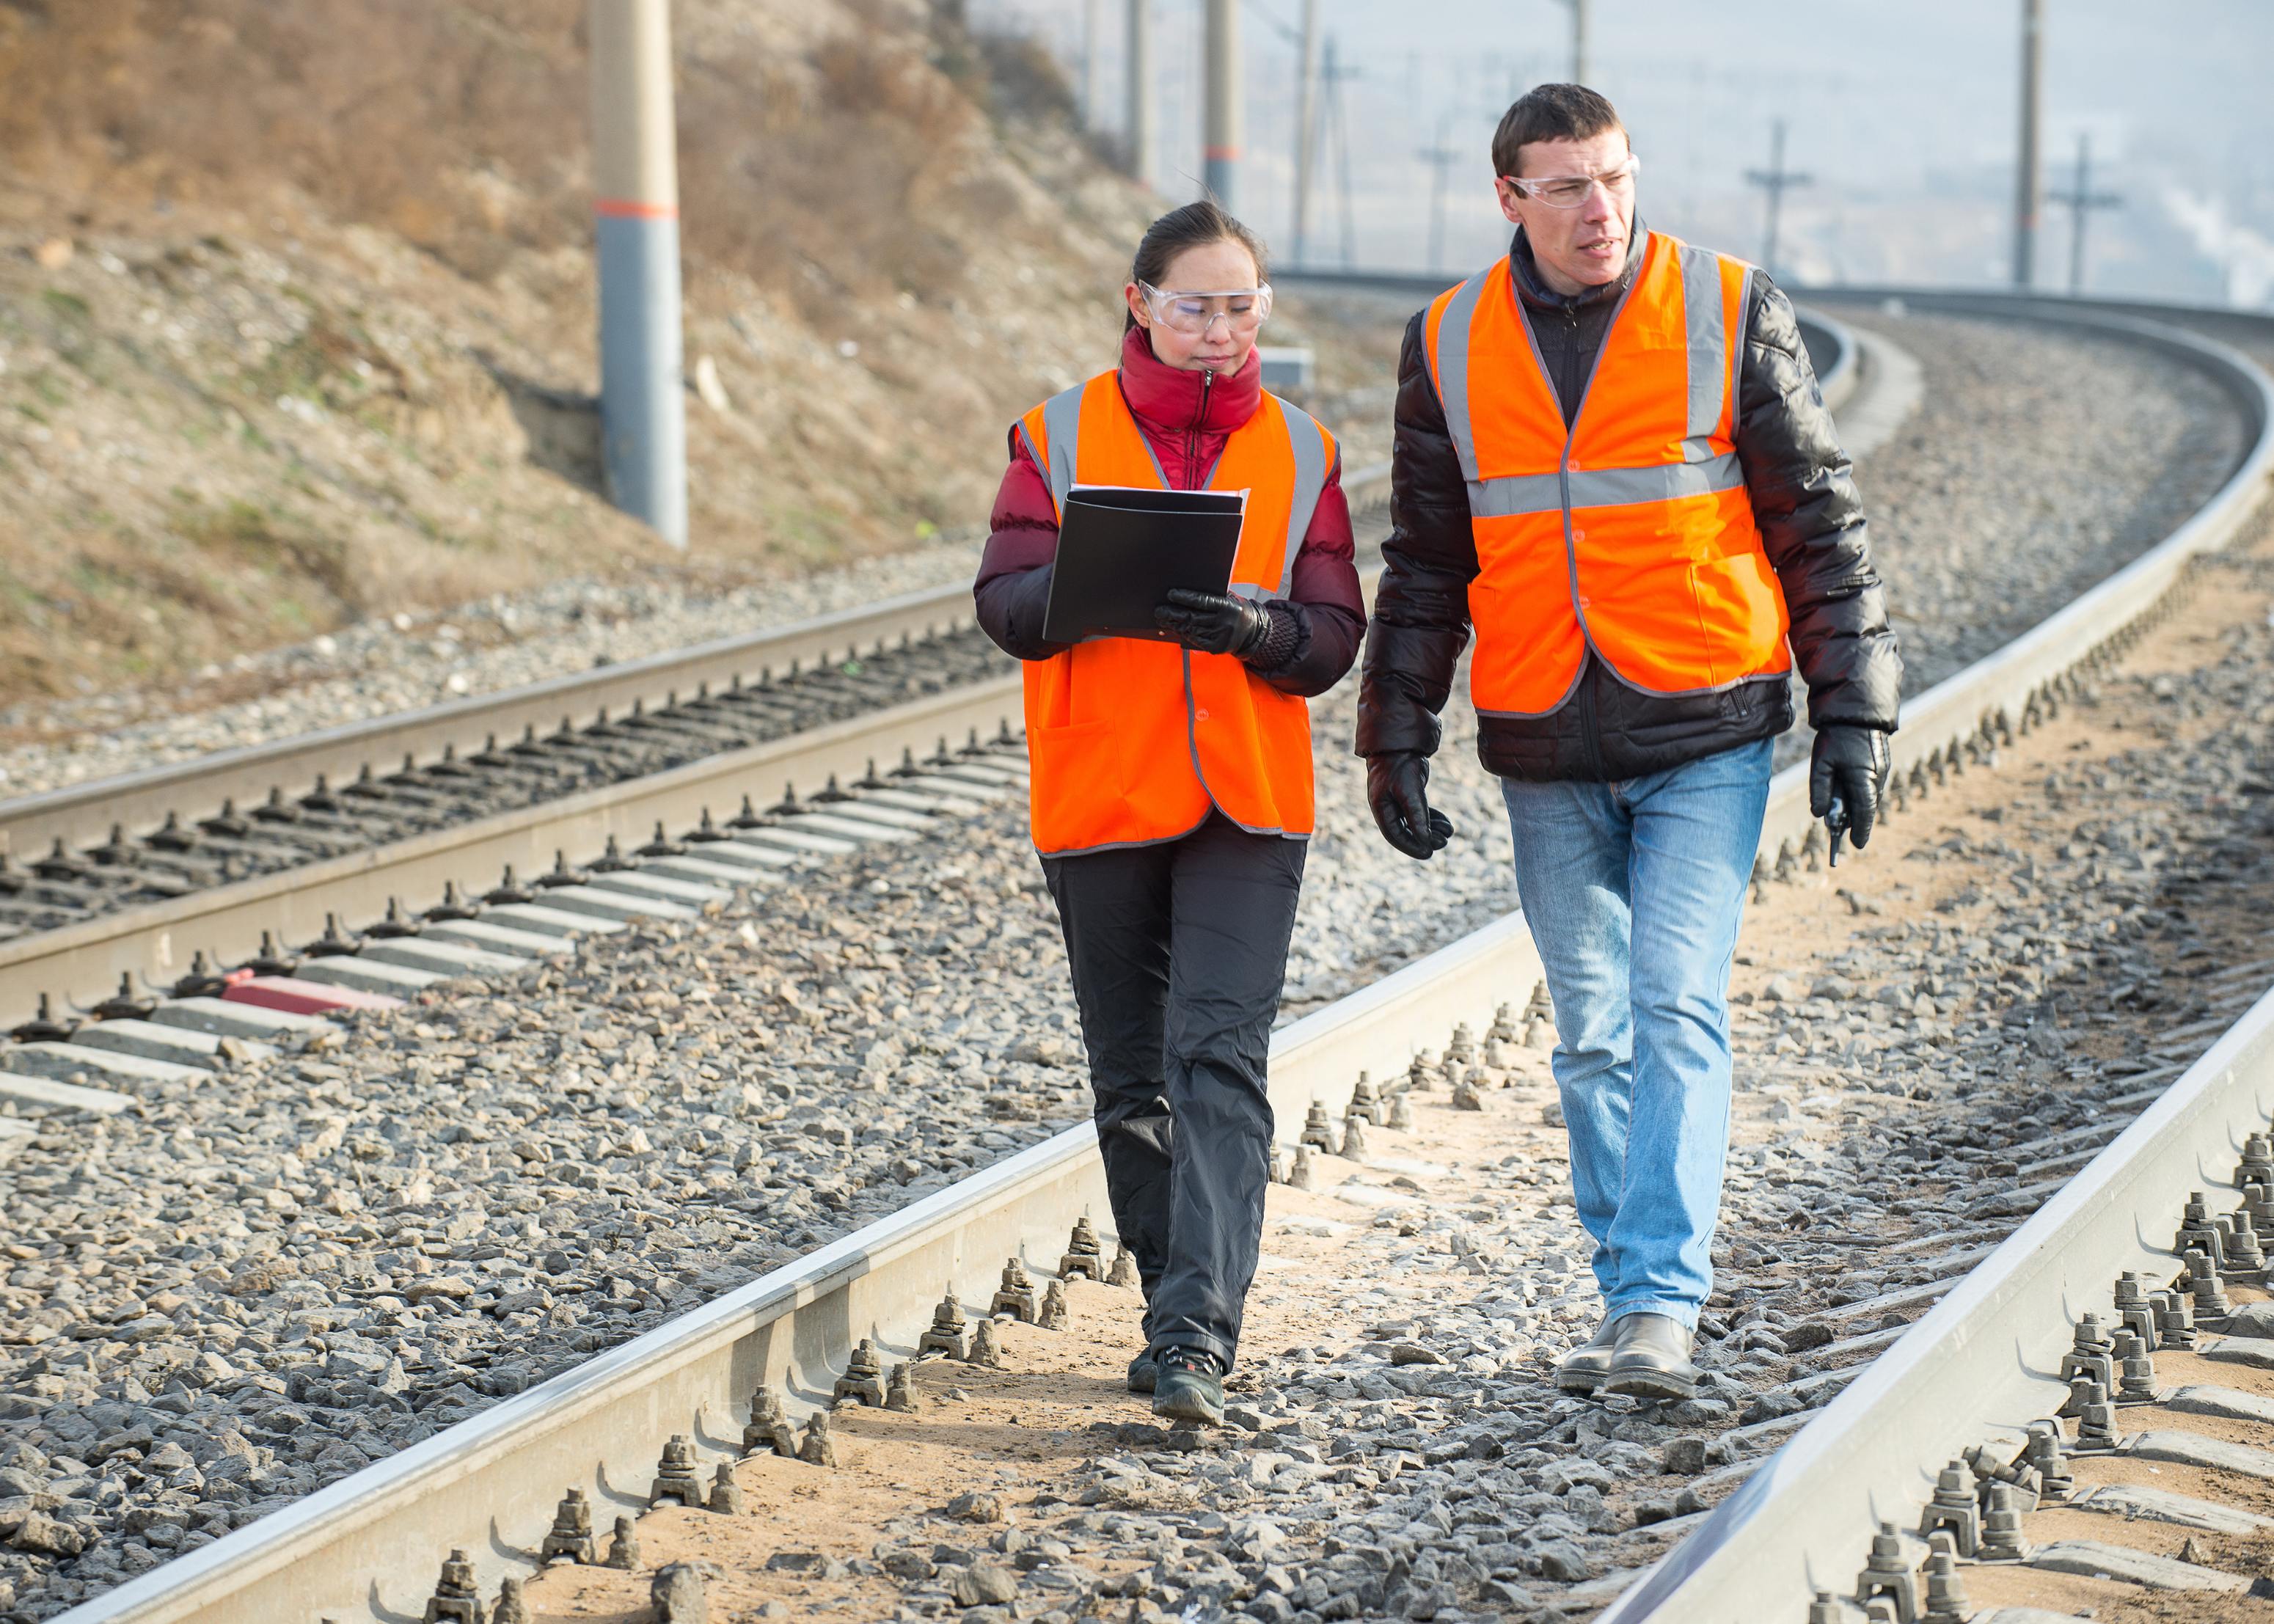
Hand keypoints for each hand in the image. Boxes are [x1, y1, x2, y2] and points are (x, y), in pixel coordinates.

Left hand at [1154, 588, 1270, 656]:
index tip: (1171, 594)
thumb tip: (1187, 594)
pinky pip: (1196, 640)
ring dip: (1176, 625)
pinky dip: (1186, 634)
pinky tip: (1178, 628)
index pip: (1202, 601)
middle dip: (1173, 614)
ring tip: (1164, 620)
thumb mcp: (1230, 598)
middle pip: (1193, 617)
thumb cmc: (1236, 610)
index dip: (1185, 598)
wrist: (1253, 631)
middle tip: (1159, 611)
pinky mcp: (1217, 648)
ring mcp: (1221, 636)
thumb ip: (1213, 596)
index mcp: (1228, 606)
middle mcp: (1225, 622)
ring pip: (1192, 629)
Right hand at [1367, 753, 1454, 859]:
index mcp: (1381, 808)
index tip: (1428, 853)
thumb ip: (1417, 816)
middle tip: (1443, 842)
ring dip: (1431, 829)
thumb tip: (1425, 840)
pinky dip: (1432, 818)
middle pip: (1406, 832)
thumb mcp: (1410, 792)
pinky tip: (1446, 823)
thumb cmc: (1400, 765)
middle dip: (1425, 839)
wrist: (1401, 742)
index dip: (1411, 847)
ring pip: (1414, 823)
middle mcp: (1387, 807)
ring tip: (1449, 833)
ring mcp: (1396, 801)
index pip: (1395, 836)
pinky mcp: (1407, 794)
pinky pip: (1419, 812)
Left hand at [1809, 725, 1891, 849]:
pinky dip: (1860, 792)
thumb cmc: (1836, 736)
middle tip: (1837, 829)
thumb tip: (1818, 815)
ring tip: (1837, 808)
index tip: (1857, 845)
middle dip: (1853, 819)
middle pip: (1866, 807)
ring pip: (1868, 796)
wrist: (1856, 710)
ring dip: (1855, 805)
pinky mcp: (1881, 763)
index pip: (1864, 812)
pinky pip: (1871, 785)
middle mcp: (1877, 777)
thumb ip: (1819, 790)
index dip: (1861, 830)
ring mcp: (1882, 770)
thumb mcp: (1821, 763)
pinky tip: (1846, 789)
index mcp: (1864, 778)